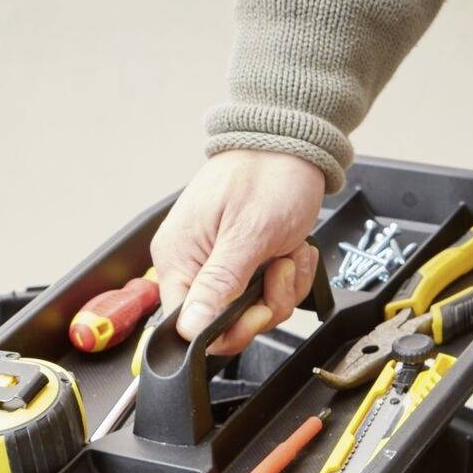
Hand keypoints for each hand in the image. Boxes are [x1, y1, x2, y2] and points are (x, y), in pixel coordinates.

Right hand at [151, 150, 326, 356]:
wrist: (294, 143)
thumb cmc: (268, 174)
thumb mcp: (248, 234)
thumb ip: (219, 285)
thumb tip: (190, 330)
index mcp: (179, 258)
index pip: (188, 324)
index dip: (226, 329)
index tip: (257, 311)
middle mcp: (193, 264)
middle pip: (224, 323)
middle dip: (264, 304)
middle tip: (281, 270)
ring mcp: (221, 264)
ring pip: (253, 311)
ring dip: (283, 286)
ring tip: (288, 250)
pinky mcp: (245, 263)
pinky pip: (268, 293)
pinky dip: (290, 275)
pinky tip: (293, 250)